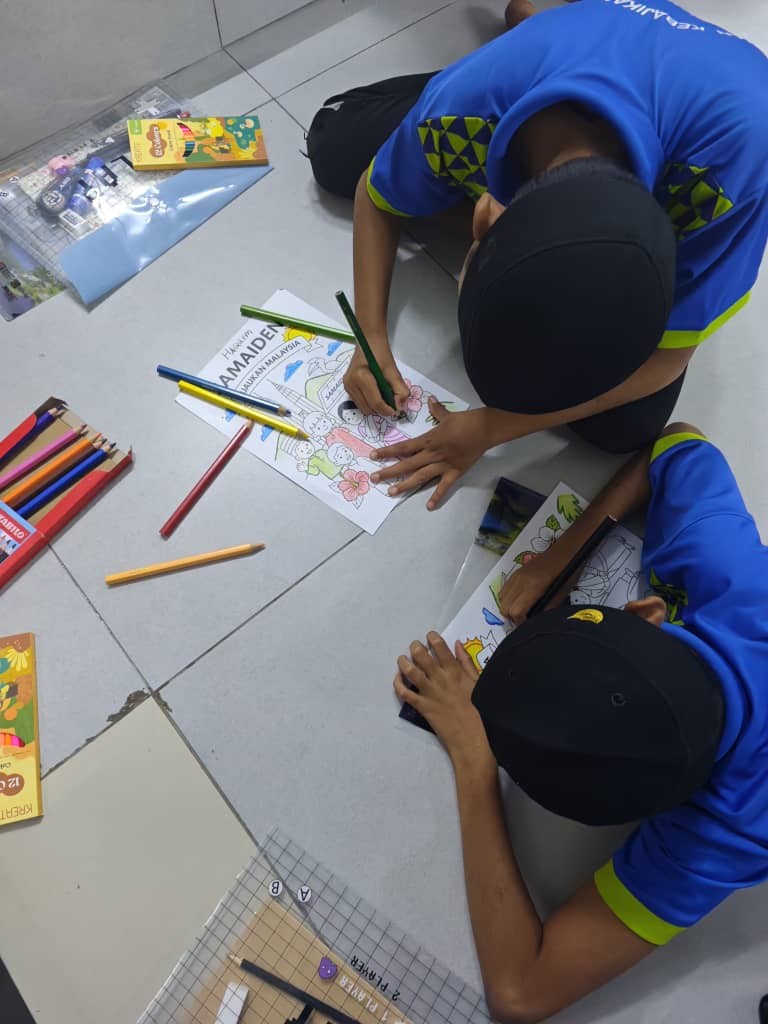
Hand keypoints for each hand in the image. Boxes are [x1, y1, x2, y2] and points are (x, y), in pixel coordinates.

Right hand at [343, 344, 409, 416]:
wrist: (368, 342)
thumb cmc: (381, 353)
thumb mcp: (393, 371)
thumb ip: (399, 390)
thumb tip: (399, 407)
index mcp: (361, 377)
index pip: (376, 403)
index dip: (388, 410)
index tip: (396, 411)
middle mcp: (351, 383)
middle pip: (369, 409)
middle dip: (381, 408)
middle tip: (391, 400)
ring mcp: (347, 386)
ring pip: (364, 408)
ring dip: (375, 406)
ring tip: (382, 394)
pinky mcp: (346, 387)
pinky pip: (360, 403)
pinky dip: (369, 402)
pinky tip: (375, 392)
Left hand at [371, 399, 491, 508]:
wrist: (484, 429)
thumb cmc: (465, 421)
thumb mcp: (447, 414)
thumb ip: (436, 409)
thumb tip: (430, 399)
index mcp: (428, 440)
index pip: (403, 447)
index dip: (387, 452)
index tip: (373, 456)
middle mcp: (431, 454)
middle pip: (406, 464)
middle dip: (389, 471)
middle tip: (374, 478)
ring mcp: (443, 465)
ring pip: (420, 476)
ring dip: (405, 485)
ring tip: (391, 492)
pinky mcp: (455, 472)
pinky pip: (444, 486)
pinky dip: (437, 496)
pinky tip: (429, 506)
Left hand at [394, 631, 490, 762]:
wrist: (471, 739)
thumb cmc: (478, 710)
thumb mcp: (477, 682)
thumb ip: (467, 662)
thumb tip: (457, 644)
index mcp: (455, 672)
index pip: (440, 647)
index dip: (432, 638)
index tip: (429, 636)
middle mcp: (440, 679)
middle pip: (421, 656)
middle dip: (415, 647)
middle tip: (415, 646)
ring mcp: (429, 693)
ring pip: (410, 671)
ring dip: (404, 662)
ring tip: (402, 659)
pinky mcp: (422, 707)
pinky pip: (404, 693)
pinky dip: (398, 684)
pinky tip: (398, 678)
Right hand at [499, 553, 560, 624]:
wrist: (565, 550)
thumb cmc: (568, 571)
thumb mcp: (562, 593)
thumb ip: (548, 609)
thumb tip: (538, 622)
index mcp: (533, 586)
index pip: (516, 611)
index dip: (521, 622)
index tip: (528, 625)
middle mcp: (520, 581)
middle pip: (505, 607)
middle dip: (513, 617)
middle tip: (525, 618)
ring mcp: (516, 576)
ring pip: (501, 599)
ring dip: (509, 607)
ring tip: (523, 609)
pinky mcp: (515, 573)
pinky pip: (504, 590)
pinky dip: (508, 598)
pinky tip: (520, 599)